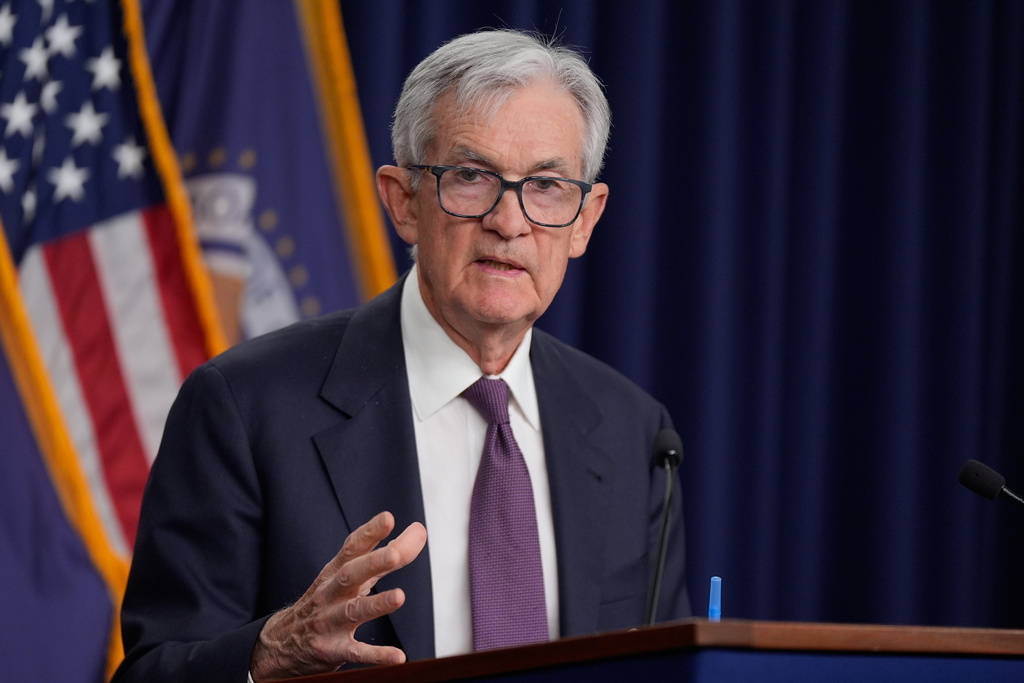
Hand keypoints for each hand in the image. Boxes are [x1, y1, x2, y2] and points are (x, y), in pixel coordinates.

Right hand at [249, 511, 426, 680]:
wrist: (281, 643)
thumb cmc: (325, 602)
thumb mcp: (346, 577)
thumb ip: (383, 555)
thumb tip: (418, 531)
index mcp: (335, 573)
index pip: (352, 548)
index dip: (369, 532)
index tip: (387, 518)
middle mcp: (331, 594)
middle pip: (351, 575)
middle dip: (373, 563)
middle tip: (396, 554)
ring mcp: (329, 622)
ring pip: (353, 611)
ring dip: (376, 604)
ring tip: (399, 597)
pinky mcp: (332, 650)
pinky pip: (356, 652)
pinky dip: (377, 654)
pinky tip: (398, 656)